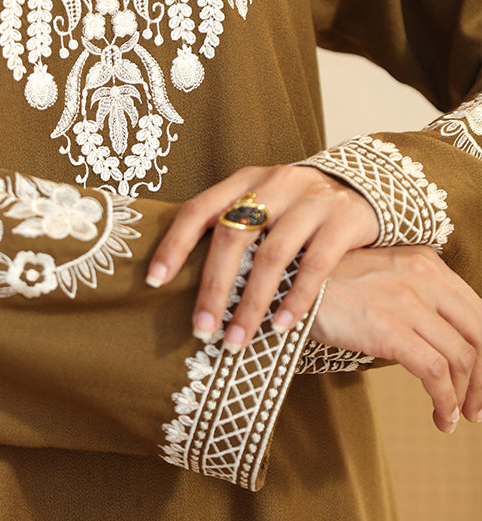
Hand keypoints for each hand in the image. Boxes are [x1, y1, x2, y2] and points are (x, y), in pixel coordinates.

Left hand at [146, 164, 378, 349]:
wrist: (366, 187)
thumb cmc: (297, 210)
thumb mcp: (263, 205)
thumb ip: (232, 228)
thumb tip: (182, 278)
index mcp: (244, 181)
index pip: (198, 209)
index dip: (174, 245)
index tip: (154, 282)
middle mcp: (274, 183)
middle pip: (232, 235)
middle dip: (213, 287)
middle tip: (201, 330)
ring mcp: (310, 199)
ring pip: (272, 255)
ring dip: (252, 303)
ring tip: (238, 339)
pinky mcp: (343, 218)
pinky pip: (316, 264)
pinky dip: (296, 299)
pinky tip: (282, 327)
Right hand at [313, 246, 481, 431]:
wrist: (285, 280)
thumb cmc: (325, 284)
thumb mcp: (379, 276)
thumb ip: (413, 296)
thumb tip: (438, 341)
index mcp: (427, 263)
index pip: (478, 312)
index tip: (479, 382)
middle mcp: (425, 277)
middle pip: (480, 335)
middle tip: (477, 409)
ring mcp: (408, 302)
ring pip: (462, 357)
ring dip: (465, 396)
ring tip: (454, 418)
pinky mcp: (389, 329)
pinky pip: (435, 372)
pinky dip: (445, 401)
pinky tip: (440, 417)